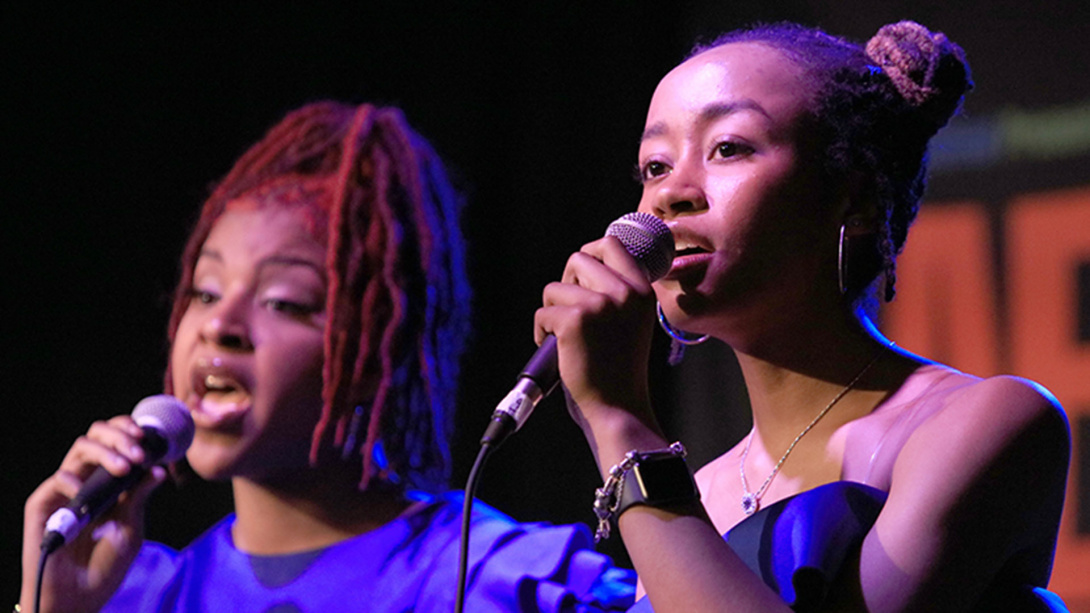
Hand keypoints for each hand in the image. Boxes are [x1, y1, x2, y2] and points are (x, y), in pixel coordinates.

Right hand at [21, 415, 165, 612]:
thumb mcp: (131, 525)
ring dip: (106, 452)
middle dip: (120, 436)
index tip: (148, 437)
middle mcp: (85, 478)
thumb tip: (159, 467)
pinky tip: (89, 492)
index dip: (128, 430)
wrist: (81, 595)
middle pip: (96, 436)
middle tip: (138, 452)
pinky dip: (76, 480)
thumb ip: (140, 495)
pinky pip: (57, 480)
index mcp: (107, 479)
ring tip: (126, 467)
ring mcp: (63, 489)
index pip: (114, 440)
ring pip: (80, 449)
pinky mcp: (42, 504)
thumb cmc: (107, 562)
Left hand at [535, 236, 664, 458]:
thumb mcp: (631, 322)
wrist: (618, 409)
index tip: (580, 275)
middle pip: (579, 258)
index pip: (612, 244)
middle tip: (570, 311)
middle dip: (567, 283)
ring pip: (555, 287)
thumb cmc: (619, 370)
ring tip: (565, 338)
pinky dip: (541, 332)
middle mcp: (625, 292)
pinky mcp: (574, 320)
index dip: (590, 253)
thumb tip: (585, 266)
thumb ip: (617, 294)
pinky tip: (558, 351)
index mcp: (642, 291)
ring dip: (552, 311)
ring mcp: (600, 304)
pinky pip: (542, 312)